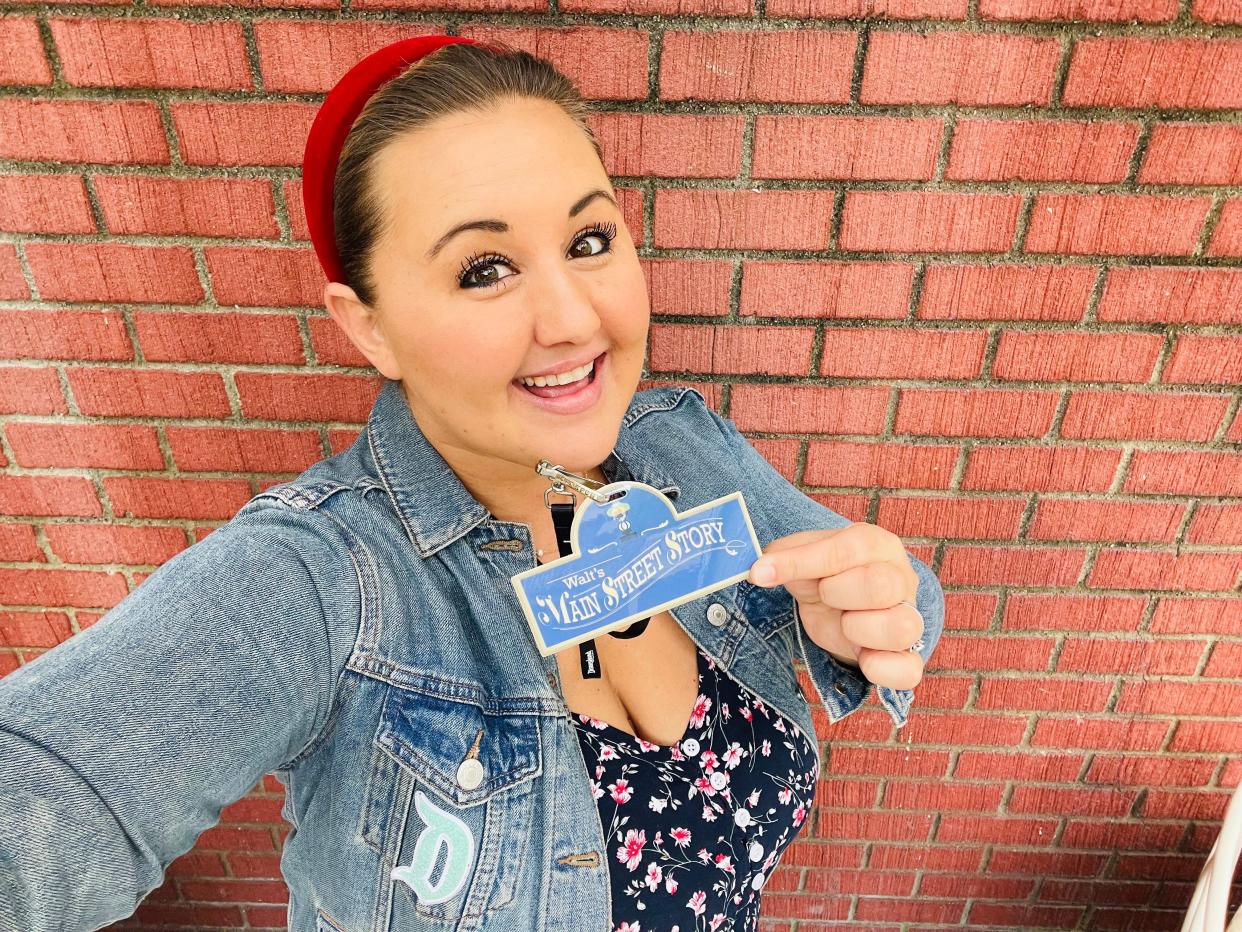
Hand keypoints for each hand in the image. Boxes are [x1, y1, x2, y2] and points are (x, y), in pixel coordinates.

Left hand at [747, 523, 925, 690]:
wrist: (847, 606)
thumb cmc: (829, 575)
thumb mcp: (805, 558)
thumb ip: (785, 557)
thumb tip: (761, 569)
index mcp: (877, 545)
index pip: (844, 550)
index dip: (799, 562)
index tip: (760, 573)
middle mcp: (902, 579)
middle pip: (880, 585)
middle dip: (835, 594)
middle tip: (823, 595)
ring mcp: (910, 619)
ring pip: (901, 628)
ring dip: (857, 629)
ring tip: (844, 623)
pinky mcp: (908, 657)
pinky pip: (909, 670)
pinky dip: (881, 669)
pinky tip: (861, 656)